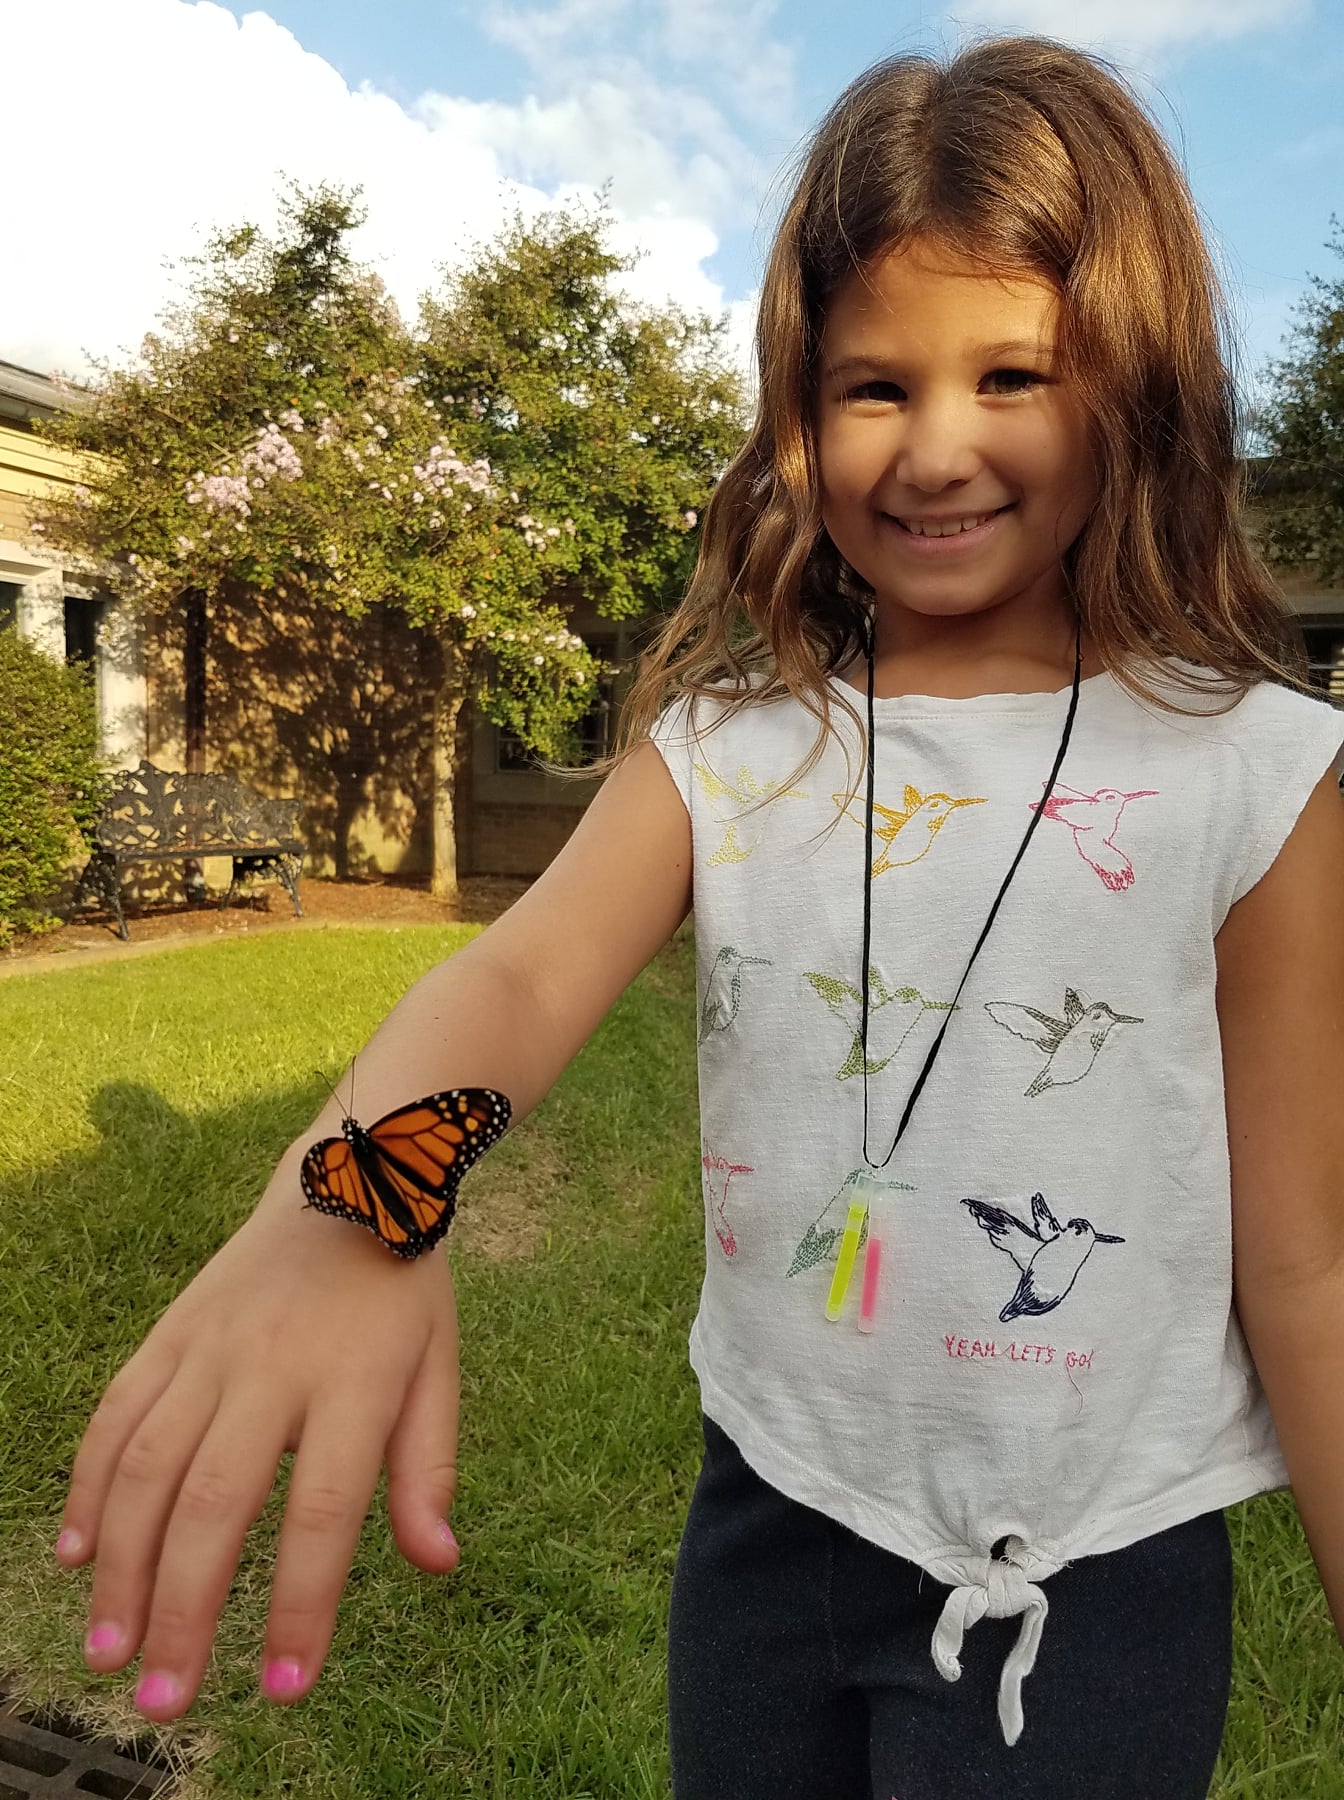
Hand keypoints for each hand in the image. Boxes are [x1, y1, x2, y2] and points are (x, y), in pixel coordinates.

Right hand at [55, 1159, 461, 1719]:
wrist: (352, 1176)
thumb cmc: (401, 1292)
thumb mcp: (440, 1367)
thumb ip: (430, 1467)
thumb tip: (438, 1563)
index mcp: (354, 1381)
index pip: (321, 1511)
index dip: (300, 1602)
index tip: (284, 1686)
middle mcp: (272, 1365)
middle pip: (212, 1501)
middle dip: (183, 1611)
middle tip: (165, 1703)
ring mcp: (211, 1345)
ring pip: (147, 1465)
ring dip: (121, 1566)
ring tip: (110, 1651)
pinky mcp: (170, 1331)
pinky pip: (117, 1413)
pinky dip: (90, 1485)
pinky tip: (78, 1554)